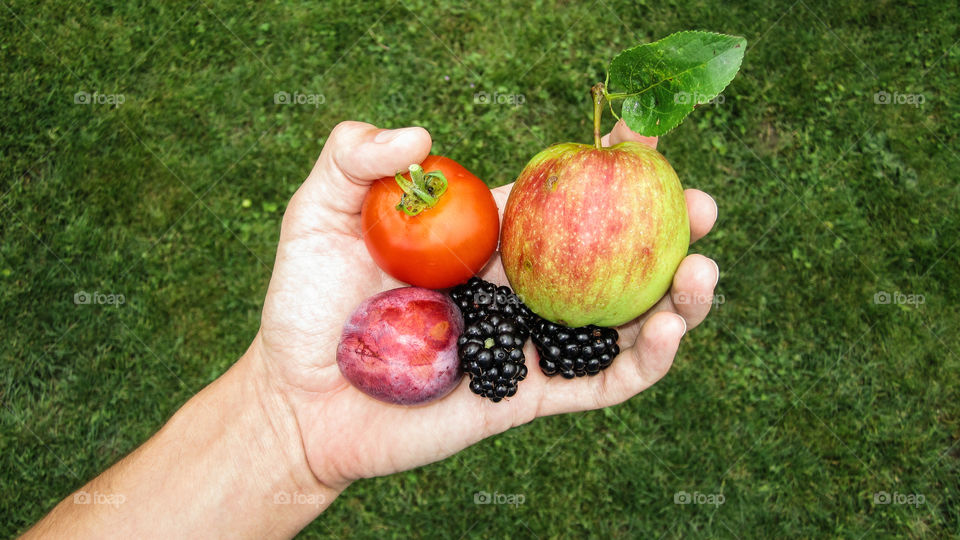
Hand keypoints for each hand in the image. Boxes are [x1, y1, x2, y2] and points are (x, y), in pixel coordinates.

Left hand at [254, 119, 719, 492]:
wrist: (295, 400)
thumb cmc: (305, 307)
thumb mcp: (317, 215)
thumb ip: (352, 158)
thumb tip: (420, 133)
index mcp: (484, 242)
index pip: (559, 198)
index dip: (604, 166)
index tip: (642, 133)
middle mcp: (517, 291)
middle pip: (609, 257)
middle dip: (663, 228)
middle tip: (701, 204)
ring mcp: (526, 345)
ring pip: (621, 322)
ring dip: (676, 299)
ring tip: (703, 269)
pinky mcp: (524, 397)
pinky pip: (599, 384)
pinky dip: (644, 363)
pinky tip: (666, 330)